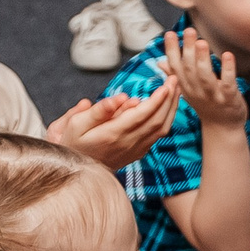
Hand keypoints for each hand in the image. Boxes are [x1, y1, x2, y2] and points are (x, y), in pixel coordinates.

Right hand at [47, 79, 178, 167]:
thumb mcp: (76, 124)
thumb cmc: (73, 141)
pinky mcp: (139, 153)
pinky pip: (158, 135)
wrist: (76, 171)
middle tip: (175, 79)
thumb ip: (99, 111)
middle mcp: (128, 143)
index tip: (167, 84)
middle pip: (157, 120)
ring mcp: (135, 150)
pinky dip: (167, 118)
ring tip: (176, 89)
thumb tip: (120, 97)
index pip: (142, 115)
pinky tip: (168, 105)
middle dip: (170, 99)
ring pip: (162, 129)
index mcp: (113, 134)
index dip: (158, 99)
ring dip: (172, 108)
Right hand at [163, 27, 245, 128]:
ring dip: (202, 58)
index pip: (175, 67)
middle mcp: (196, 91)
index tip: (170, 34)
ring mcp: (212, 96)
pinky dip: (227, 69)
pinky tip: (227, 55)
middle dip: (188, 49)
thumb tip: (160, 61)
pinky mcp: (229, 99)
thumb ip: (175, 75)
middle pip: (189, 69)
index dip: (172, 50)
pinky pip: (227, 83)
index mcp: (185, 87)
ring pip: (204, 76)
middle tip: (189, 30)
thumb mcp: (188, 91)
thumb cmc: (206, 105)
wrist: (223, 128)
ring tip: (202, 42)